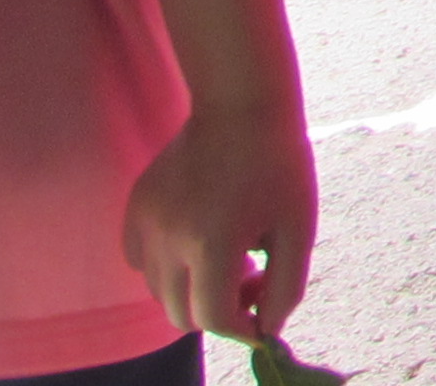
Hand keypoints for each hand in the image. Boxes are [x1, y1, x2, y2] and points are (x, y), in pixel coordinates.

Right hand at [121, 92, 314, 343]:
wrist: (243, 104)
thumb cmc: (280, 164)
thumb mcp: (300, 227)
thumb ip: (287, 287)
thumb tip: (267, 331)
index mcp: (213, 244)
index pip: (216, 319)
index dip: (244, 326)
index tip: (264, 315)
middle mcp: (170, 240)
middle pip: (182, 315)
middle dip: (219, 310)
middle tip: (251, 276)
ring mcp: (146, 224)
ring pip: (160, 292)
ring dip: (193, 289)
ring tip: (229, 251)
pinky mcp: (135, 209)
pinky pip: (140, 263)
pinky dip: (166, 267)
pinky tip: (198, 237)